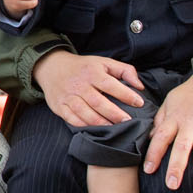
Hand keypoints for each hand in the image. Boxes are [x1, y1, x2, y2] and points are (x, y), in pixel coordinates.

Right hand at [31, 50, 146, 126]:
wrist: (53, 68)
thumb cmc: (84, 67)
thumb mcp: (104, 62)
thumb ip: (125, 71)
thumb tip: (139, 86)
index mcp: (92, 72)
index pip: (110, 85)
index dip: (126, 95)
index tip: (139, 103)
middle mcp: (79, 84)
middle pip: (97, 102)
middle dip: (114, 113)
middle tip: (128, 121)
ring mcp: (68, 96)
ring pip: (84, 113)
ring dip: (100, 122)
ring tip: (114, 129)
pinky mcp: (59, 106)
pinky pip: (72, 119)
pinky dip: (84, 126)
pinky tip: (95, 130)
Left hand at [143, 61, 192, 192]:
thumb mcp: (172, 100)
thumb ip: (161, 119)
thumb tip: (149, 138)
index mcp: (175, 116)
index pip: (161, 137)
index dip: (154, 153)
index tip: (148, 170)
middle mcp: (191, 123)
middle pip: (182, 147)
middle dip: (176, 167)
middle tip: (171, 186)